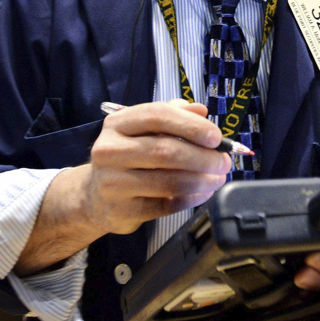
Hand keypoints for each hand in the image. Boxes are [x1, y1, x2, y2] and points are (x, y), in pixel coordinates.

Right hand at [56, 100, 231, 236]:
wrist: (95, 196)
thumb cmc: (127, 158)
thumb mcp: (143, 130)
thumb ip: (172, 116)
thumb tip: (201, 111)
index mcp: (118, 124)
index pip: (157, 116)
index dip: (191, 126)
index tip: (216, 137)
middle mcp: (110, 150)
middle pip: (165, 150)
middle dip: (202, 157)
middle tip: (224, 162)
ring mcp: (113, 182)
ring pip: (167, 181)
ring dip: (201, 180)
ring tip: (218, 179)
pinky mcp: (122, 210)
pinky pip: (164, 205)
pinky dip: (189, 200)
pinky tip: (202, 194)